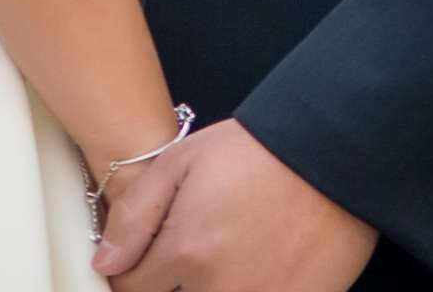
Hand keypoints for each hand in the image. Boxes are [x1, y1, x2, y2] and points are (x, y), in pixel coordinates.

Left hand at [93, 118, 378, 290]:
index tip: (140, 262)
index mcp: (185, 253)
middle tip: (182, 257)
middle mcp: (218, 291)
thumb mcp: (181, 162)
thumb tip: (104, 263)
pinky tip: (247, 270)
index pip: (132, 290)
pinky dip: (244, 290)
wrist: (328, 155)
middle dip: (166, 285)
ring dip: (199, 289)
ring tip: (214, 262)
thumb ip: (134, 215)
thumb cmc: (254, 153)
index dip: (129, 275)